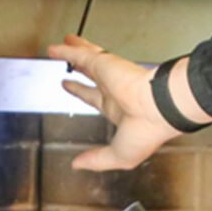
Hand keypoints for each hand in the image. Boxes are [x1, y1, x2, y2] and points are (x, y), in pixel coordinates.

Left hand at [47, 35, 180, 171]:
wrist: (159, 108)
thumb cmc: (147, 131)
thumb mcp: (118, 155)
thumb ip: (96, 159)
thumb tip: (78, 164)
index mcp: (119, 110)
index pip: (96, 99)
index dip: (83, 94)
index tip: (73, 89)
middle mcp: (114, 90)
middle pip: (92, 77)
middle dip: (81, 71)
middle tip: (71, 66)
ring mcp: (110, 75)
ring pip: (87, 60)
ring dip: (74, 52)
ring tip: (62, 46)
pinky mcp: (104, 64)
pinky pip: (79, 55)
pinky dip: (65, 51)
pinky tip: (53, 49)